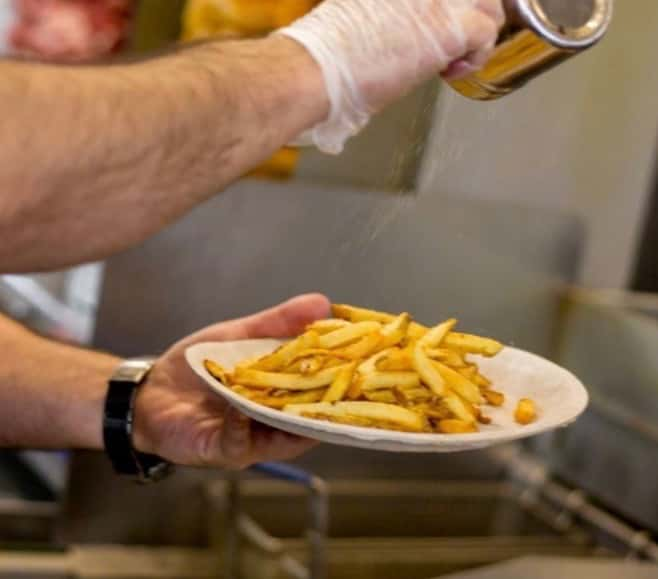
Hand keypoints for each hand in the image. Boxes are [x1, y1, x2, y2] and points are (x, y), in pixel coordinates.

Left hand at [132, 294, 330, 468]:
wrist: (150, 392)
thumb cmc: (199, 368)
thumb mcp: (241, 337)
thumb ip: (279, 323)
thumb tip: (323, 303)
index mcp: (284, 396)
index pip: (324, 392)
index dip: (347, 379)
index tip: (365, 362)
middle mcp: (275, 423)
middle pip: (313, 419)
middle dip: (331, 403)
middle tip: (348, 382)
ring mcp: (251, 440)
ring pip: (282, 436)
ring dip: (292, 416)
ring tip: (303, 392)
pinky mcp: (223, 450)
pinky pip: (239, 440)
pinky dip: (242, 422)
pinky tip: (239, 403)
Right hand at [279, 0, 503, 153]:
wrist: (315, 70)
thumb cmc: (322, 59)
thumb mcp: (353, 16)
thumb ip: (381, 19)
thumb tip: (389, 40)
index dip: (445, 5)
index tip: (433, 24)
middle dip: (471, 11)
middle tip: (457, 39)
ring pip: (490, 2)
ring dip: (479, 32)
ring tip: (457, 58)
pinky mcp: (448, 28)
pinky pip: (487, 32)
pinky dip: (478, 55)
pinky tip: (454, 71)